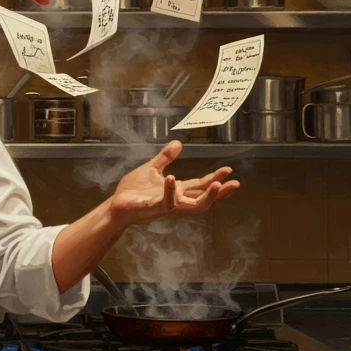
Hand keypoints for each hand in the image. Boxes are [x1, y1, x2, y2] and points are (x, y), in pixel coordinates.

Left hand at [109, 140, 238, 227]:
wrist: (116, 205)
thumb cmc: (132, 191)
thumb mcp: (151, 169)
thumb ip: (165, 158)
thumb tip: (178, 143)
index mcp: (176, 190)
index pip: (199, 185)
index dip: (214, 178)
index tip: (228, 170)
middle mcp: (175, 199)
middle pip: (203, 198)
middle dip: (219, 191)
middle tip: (235, 183)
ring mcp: (166, 205)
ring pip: (192, 205)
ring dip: (206, 196)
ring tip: (216, 184)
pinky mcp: (153, 207)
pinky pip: (166, 201)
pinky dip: (170, 190)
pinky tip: (172, 178)